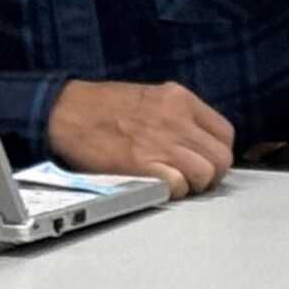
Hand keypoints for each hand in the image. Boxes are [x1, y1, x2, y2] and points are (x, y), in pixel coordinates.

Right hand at [46, 79, 235, 195]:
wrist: (64, 111)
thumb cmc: (100, 107)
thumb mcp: (150, 97)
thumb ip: (178, 116)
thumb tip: (198, 141)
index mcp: (179, 99)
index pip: (225, 134)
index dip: (218, 153)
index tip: (207, 162)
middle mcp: (176, 118)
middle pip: (221, 157)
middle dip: (212, 174)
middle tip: (194, 180)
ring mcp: (161, 141)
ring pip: (206, 173)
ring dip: (194, 185)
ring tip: (177, 184)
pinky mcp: (142, 163)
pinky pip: (178, 185)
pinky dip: (174, 191)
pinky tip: (160, 187)